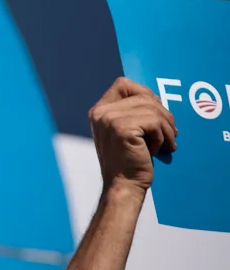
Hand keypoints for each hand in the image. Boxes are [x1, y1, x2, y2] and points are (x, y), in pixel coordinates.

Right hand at [87, 77, 177, 194]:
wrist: (123, 185)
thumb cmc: (129, 161)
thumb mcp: (125, 131)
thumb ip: (131, 112)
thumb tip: (156, 100)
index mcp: (99, 111)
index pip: (123, 84)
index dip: (144, 93)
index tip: (155, 114)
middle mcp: (101, 112)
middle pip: (144, 95)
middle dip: (163, 114)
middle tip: (170, 133)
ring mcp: (109, 119)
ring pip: (152, 108)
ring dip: (166, 127)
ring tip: (166, 143)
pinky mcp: (122, 129)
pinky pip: (155, 122)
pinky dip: (163, 136)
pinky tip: (158, 149)